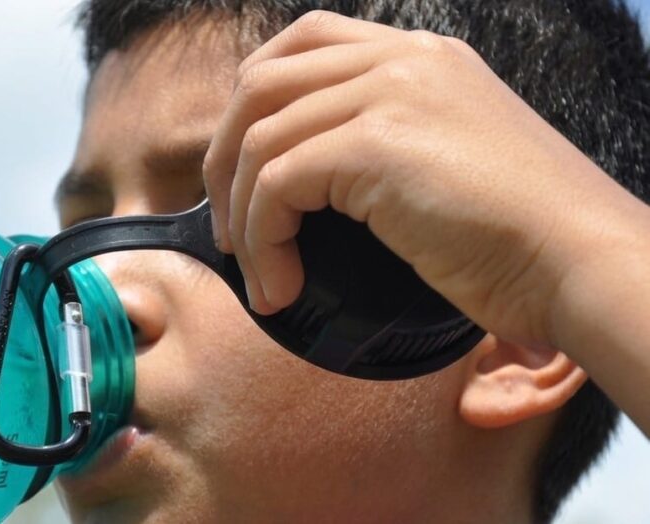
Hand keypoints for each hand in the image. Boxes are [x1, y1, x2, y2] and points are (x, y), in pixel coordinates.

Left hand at [203, 10, 649, 349]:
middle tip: (229, 226)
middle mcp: (403, 61)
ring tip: (258, 273)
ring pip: (260, 138)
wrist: (578, 261)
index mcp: (420, 59)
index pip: (305, 41)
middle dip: (224, 157)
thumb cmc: (521, 237)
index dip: (252, 100)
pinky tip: (278, 286)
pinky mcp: (378, 143)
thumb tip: (309, 185)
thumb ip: (387, 147)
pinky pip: (277, 185)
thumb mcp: (449, 164)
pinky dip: (263, 241)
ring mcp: (391, 94)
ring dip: (242, 215)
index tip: (242, 167)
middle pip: (261, 81)